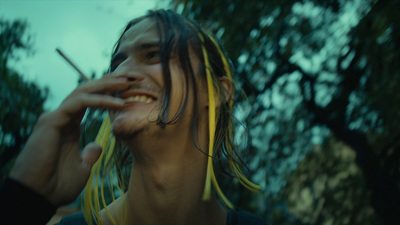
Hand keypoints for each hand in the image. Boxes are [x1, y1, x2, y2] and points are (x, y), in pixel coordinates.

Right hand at [9, 75, 129, 205]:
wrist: (39, 197)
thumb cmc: (57, 185)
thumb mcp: (82, 167)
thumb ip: (89, 154)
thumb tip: (97, 146)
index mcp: (70, 126)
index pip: (91, 100)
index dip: (109, 92)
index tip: (129, 90)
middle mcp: (62, 117)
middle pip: (88, 90)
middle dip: (110, 82)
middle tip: (132, 78)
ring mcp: (56, 117)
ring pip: (83, 91)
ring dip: (107, 85)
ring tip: (127, 83)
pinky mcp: (52, 120)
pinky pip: (80, 103)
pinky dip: (100, 100)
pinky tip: (118, 103)